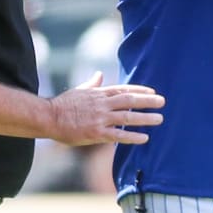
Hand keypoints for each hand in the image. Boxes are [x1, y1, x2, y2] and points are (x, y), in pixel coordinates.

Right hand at [48, 71, 164, 145]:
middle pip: (130, 101)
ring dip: (145, 118)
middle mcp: (102, 104)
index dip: (140, 91)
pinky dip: (133, 136)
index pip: (124, 90)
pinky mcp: (96, 133)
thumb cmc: (63, 104)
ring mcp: (100, 118)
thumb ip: (93, 83)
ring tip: (159, 119)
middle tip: (162, 102)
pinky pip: (118, 135)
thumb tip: (100, 74)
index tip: (153, 92)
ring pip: (127, 117)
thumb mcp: (79, 89)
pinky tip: (145, 138)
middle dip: (148, 101)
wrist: (49, 117)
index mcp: (99, 93)